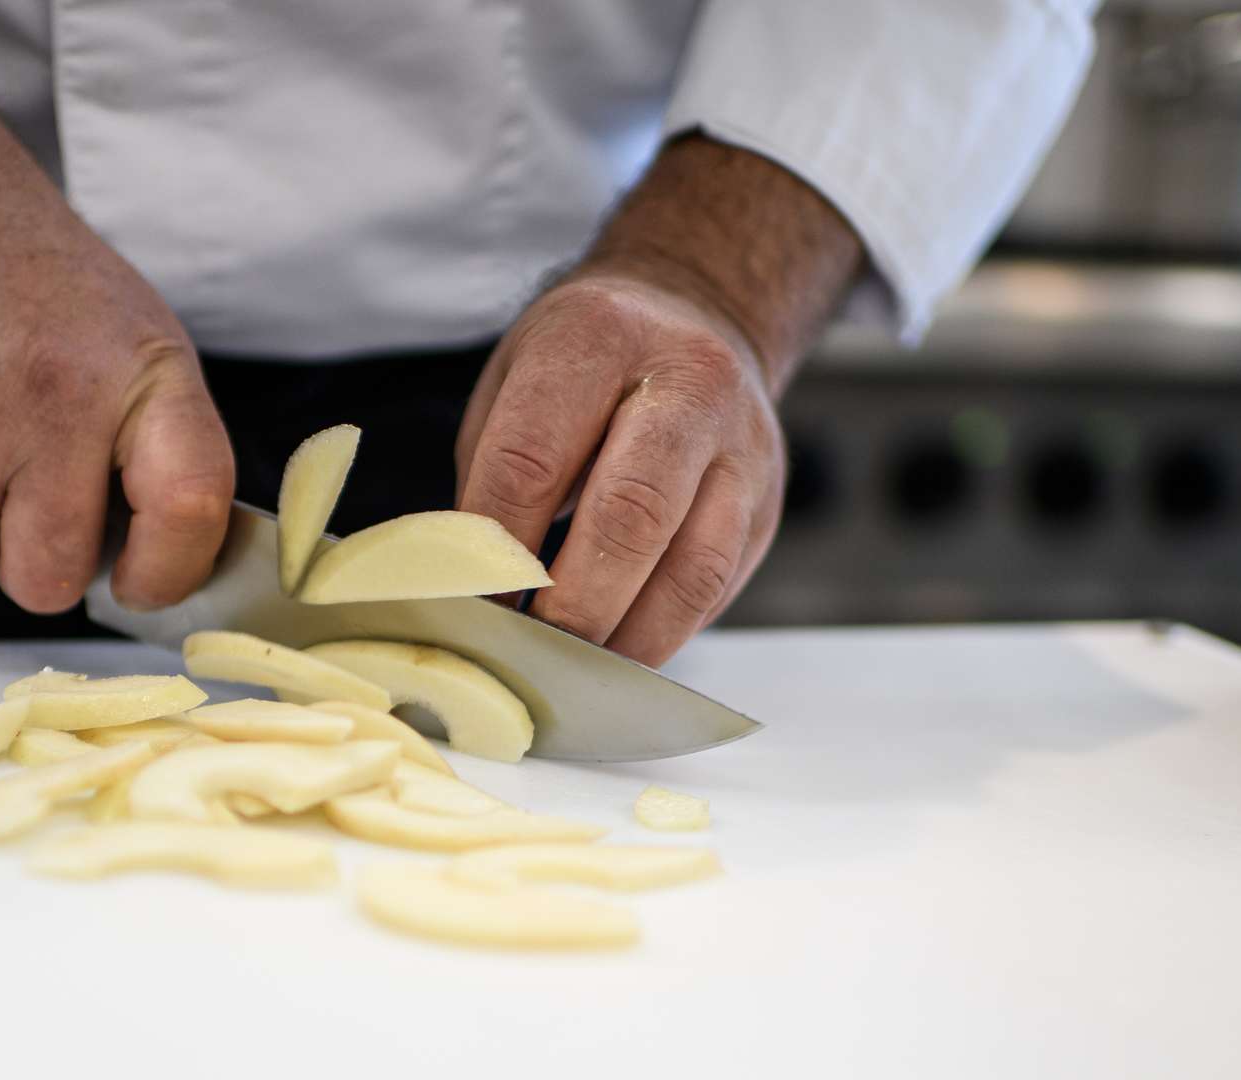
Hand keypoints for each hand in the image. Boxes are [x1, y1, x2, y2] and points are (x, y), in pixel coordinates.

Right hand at [0, 0, 233, 612]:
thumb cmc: (34, 279)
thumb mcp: (136, 339)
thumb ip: (159, 450)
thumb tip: (164, 568)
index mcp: (142, 375)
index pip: (187, 509)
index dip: (168, 572)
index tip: (141, 583)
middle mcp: (58, 397)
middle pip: (51, 576)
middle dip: (39, 564)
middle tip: (32, 501)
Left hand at [456, 269, 783, 665]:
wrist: (695, 314)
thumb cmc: (583, 363)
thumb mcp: (516, 379)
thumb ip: (493, 473)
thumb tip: (473, 585)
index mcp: (600, 337)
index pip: (534, 460)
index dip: (497, 546)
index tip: (473, 600)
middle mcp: (688, 384)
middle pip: (630, 514)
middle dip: (571, 602)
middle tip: (528, 647)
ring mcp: (743, 447)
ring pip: (692, 567)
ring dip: (625, 637)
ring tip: (574, 668)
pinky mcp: (767, 503)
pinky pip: (716, 589)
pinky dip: (661, 633)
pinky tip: (616, 649)